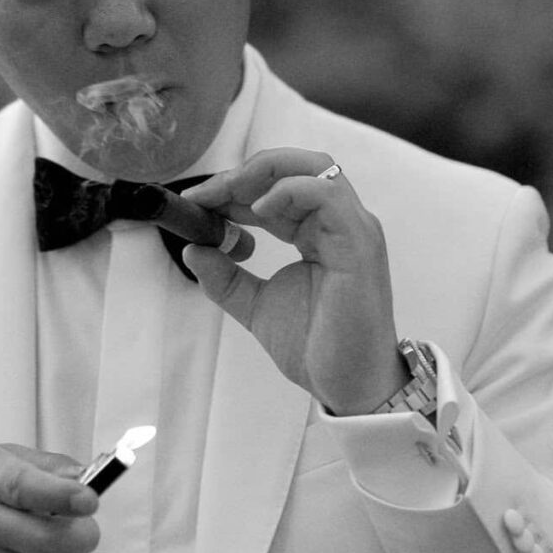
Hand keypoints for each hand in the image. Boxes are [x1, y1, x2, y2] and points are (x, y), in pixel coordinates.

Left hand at [179, 150, 403, 415]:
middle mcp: (340, 222)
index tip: (195, 202)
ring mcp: (353, 229)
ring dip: (262, 174)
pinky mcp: (359, 243)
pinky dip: (289, 191)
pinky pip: (326, 194)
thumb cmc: (316, 348)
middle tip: (205, 194)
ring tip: (226, 196)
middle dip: (244, 172)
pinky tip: (257, 209)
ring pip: (314, 167)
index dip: (232, 187)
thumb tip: (193, 248)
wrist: (349, 386)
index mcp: (319, 232)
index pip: (277, 188)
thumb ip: (225, 278)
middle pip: (296, 166)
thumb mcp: (256, 305)